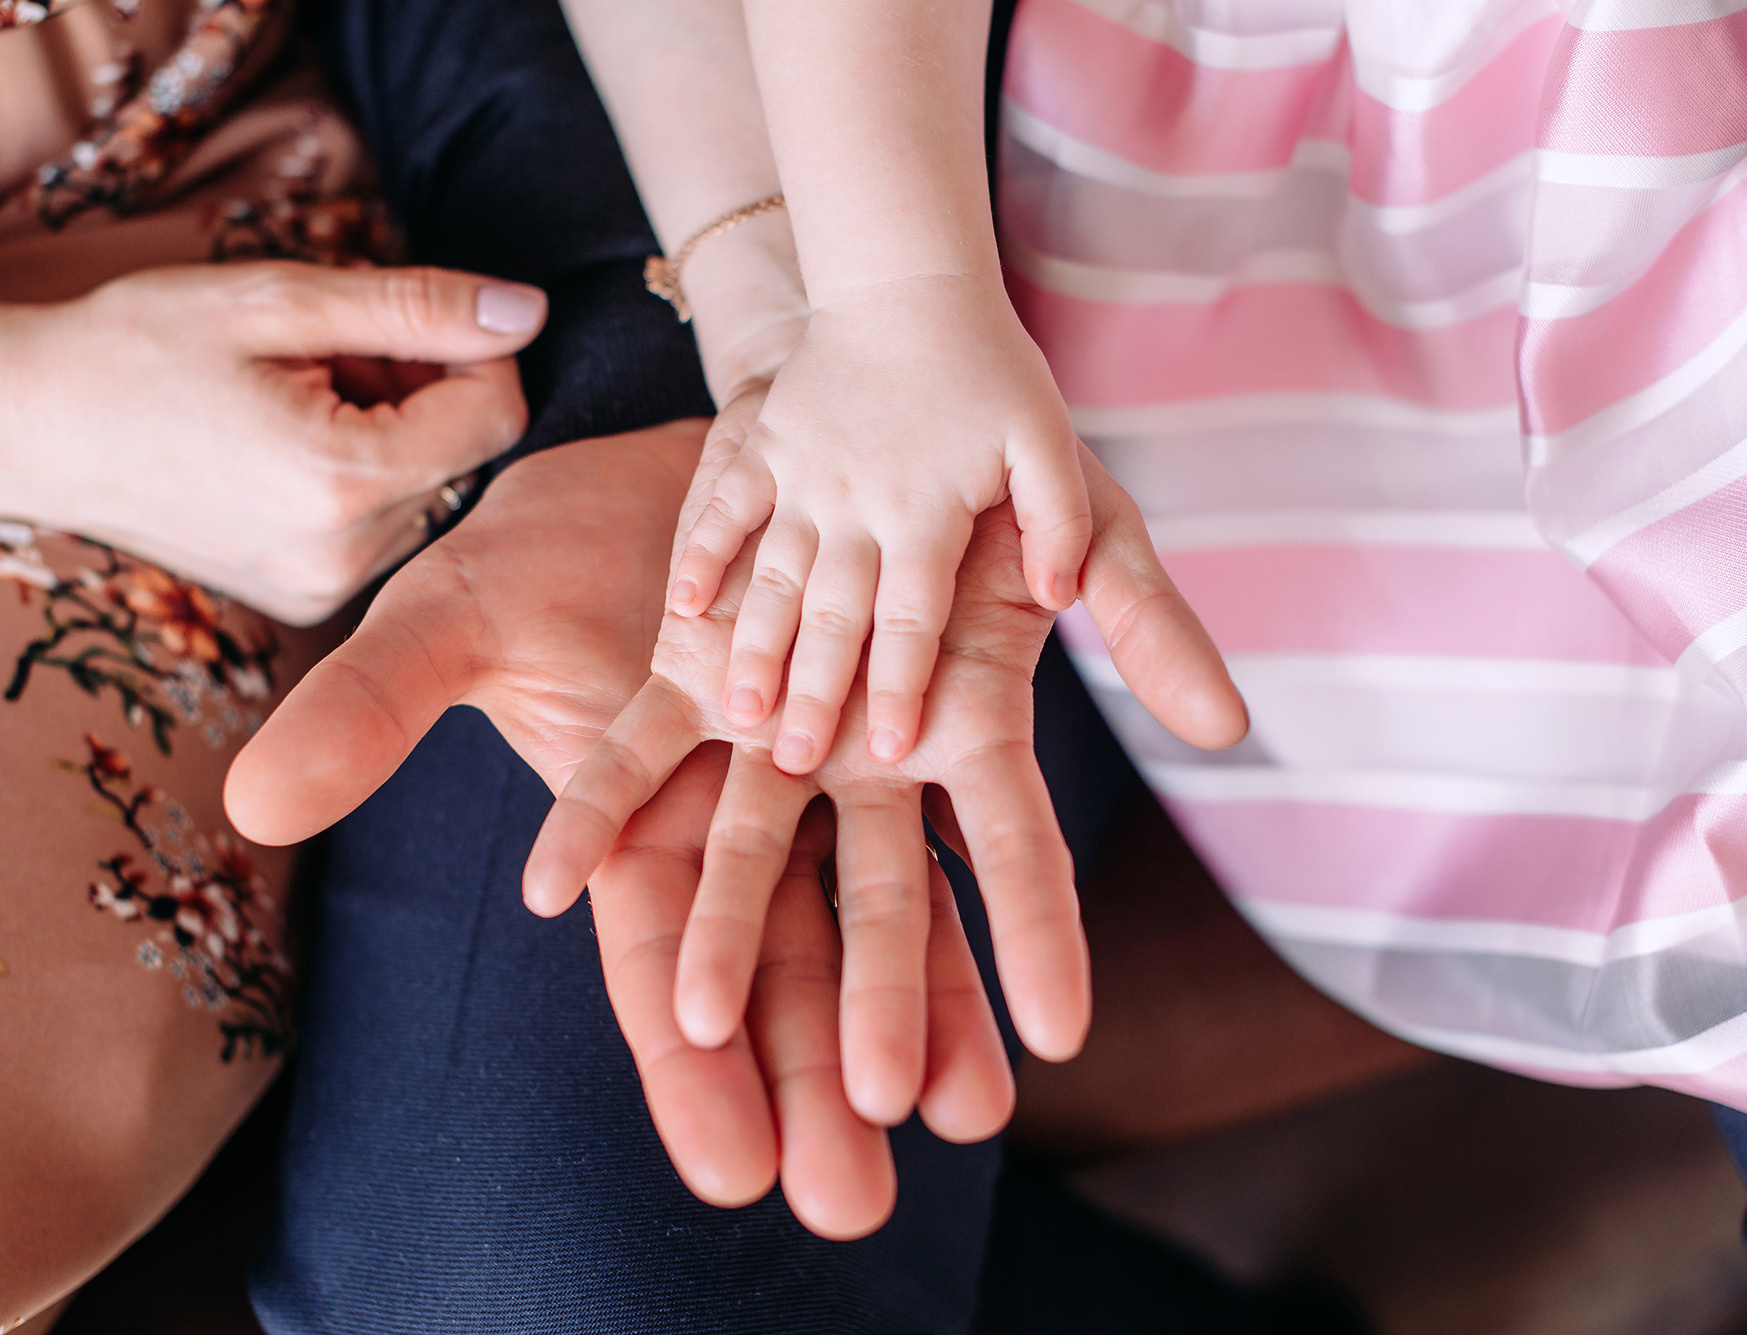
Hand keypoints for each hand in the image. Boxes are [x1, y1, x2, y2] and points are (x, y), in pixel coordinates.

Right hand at [0, 261, 546, 624]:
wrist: (25, 430)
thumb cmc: (136, 348)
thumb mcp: (278, 300)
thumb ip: (416, 307)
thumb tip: (527, 311)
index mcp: (342, 480)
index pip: (497, 416)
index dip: (472, 353)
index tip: (398, 322)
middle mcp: (344, 556)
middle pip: (469, 459)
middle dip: (429, 394)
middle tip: (333, 355)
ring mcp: (323, 592)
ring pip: (434, 497)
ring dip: (399, 437)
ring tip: (303, 399)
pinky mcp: (305, 603)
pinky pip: (387, 533)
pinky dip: (366, 482)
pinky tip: (291, 448)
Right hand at [222, 422, 1006, 1234]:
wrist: (696, 445)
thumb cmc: (559, 535)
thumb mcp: (458, 612)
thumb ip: (379, 708)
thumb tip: (256, 804)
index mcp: (636, 824)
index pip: (658, 964)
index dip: (688, 1063)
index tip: (728, 1167)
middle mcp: (742, 820)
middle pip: (782, 964)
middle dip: (812, 1074)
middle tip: (847, 1198)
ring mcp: (835, 771)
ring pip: (883, 906)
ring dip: (921, 1010)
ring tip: (963, 1116)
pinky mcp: (920, 710)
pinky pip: (970, 811)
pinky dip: (1000, 899)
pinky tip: (1037, 1004)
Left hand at [528, 449, 1246, 1126]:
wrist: (866, 399)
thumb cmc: (985, 470)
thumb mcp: (1083, 524)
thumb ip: (1148, 619)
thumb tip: (1229, 726)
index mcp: (970, 729)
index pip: (1014, 853)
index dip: (1035, 938)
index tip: (1059, 1038)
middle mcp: (871, 756)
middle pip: (875, 897)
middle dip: (872, 1007)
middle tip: (870, 1122)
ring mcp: (775, 728)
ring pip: (745, 854)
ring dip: (726, 947)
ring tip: (703, 1042)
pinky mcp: (689, 682)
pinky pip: (634, 760)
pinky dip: (595, 817)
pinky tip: (551, 890)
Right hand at [666, 274, 1097, 772]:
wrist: (908, 273)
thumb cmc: (990, 366)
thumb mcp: (1047, 440)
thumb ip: (1062, 522)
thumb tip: (1058, 596)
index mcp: (931, 514)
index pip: (913, 620)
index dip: (901, 687)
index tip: (889, 750)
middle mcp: (861, 506)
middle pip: (834, 616)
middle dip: (814, 693)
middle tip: (792, 763)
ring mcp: (804, 476)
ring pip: (773, 577)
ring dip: (753, 645)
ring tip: (735, 708)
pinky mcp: (765, 445)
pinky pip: (726, 508)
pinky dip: (703, 554)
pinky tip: (684, 608)